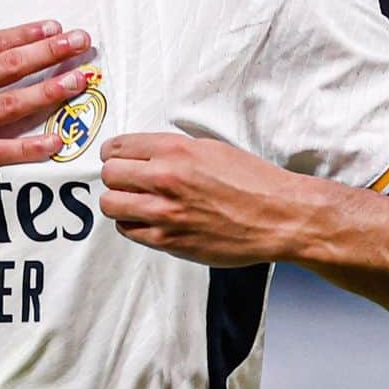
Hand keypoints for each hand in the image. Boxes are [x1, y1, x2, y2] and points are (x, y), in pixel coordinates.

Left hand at [99, 132, 305, 265]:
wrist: (279, 216)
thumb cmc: (251, 180)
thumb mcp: (209, 148)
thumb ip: (171, 150)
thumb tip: (141, 154)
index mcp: (174, 149)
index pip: (117, 147)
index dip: (114, 153)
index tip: (117, 158)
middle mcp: (165, 178)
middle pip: (109, 174)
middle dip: (115, 177)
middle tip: (126, 181)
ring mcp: (164, 212)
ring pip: (110, 204)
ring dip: (118, 202)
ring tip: (133, 201)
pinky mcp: (168, 240)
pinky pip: (127, 230)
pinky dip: (132, 224)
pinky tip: (147, 220)